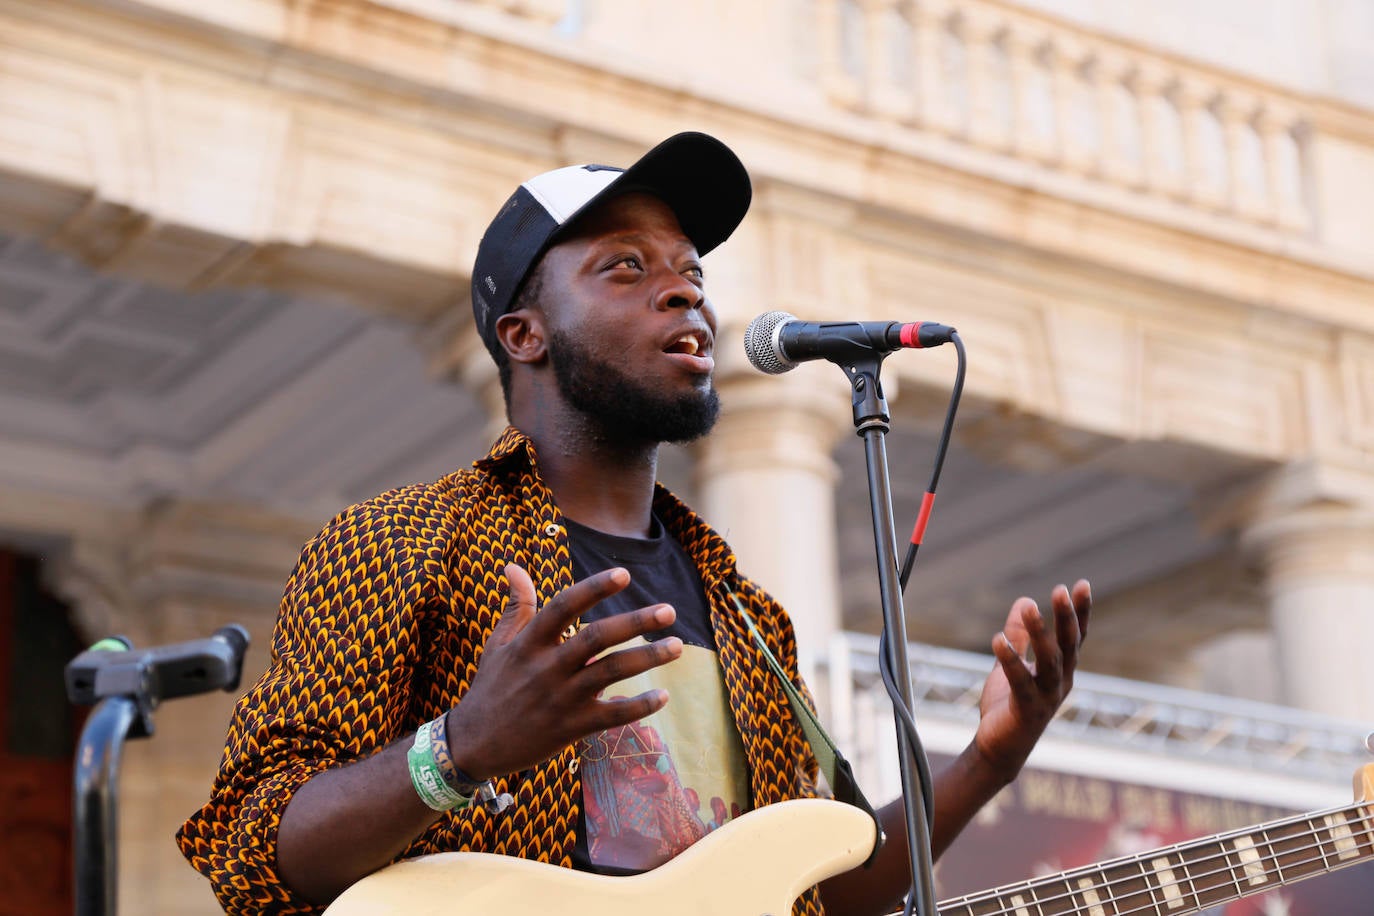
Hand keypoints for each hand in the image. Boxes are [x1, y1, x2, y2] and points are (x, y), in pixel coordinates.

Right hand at [444, 563, 681, 779]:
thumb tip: (513, 566)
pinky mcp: (570, 728)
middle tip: (668, 611)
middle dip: (635, 623)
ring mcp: (560, 699)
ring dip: (647, 659)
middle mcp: (546, 667)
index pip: (563, 606)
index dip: (594, 589)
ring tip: (677, 646)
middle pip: (595, 638)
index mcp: (529, 643)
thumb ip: (516, 606)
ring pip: (610, 673)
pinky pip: (611, 716)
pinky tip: (662, 696)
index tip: (624, 574)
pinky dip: (638, 707)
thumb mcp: (497, 644)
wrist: (473, 745)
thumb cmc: (489, 688)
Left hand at [973, 579, 1090, 778]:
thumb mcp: (1014, 664)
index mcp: (1061, 671)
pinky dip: (1010, 660)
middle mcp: (1060, 683)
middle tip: (1062, 589)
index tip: (1081, 584)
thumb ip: (1020, 636)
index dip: (1080, 612)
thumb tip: (1024, 600)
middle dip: (1067, 617)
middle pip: (1068, 646)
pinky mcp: (1027, 710)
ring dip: (1039, 633)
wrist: (999, 749)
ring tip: (1030, 607)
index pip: (1074, 637)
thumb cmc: (1010, 706)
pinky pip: (1020, 682)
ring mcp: (1046, 698)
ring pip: (1049, 661)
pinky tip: (997, 639)